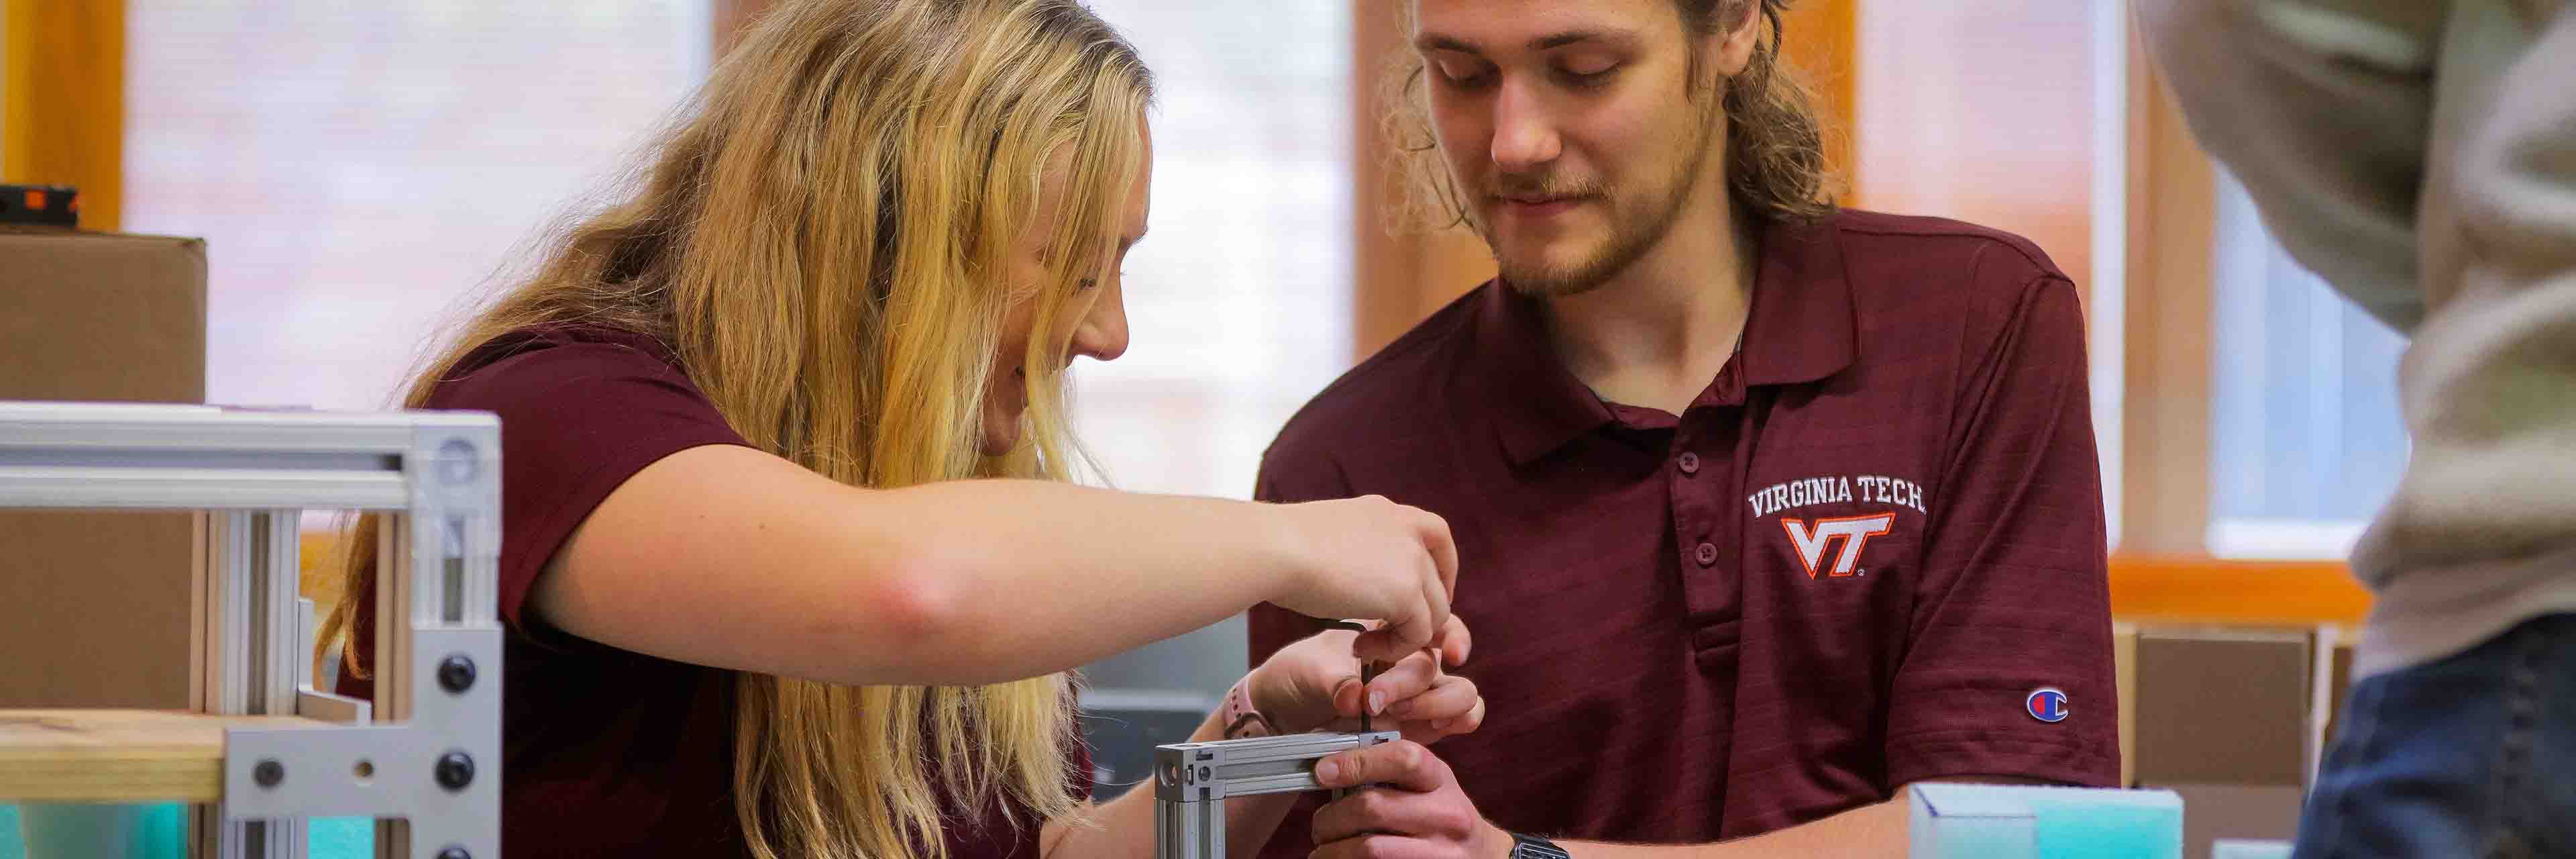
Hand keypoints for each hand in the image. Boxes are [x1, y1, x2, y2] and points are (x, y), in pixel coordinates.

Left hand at [1250, 616, 1482, 740]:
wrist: (1284, 714)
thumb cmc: (1297, 678)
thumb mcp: (1308, 671)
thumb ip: (1335, 683)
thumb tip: (1356, 701)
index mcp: (1391, 629)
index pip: (1439, 621)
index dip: (1453, 635)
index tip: (1448, 654)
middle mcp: (1412, 658)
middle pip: (1441, 663)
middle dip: (1413, 681)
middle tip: (1374, 698)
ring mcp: (1421, 693)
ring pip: (1462, 692)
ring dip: (1437, 703)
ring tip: (1398, 714)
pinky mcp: (1422, 724)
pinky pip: (1459, 720)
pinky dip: (1457, 722)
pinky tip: (1431, 728)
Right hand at [1267, 496, 1457, 662]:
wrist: (1276, 549)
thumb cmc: (1284, 544)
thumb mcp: (1334, 533)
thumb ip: (1361, 548)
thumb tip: (1362, 570)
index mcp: (1390, 512)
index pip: (1438, 537)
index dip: (1439, 571)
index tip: (1419, 596)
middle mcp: (1409, 529)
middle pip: (1439, 582)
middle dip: (1421, 613)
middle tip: (1386, 633)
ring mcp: (1412, 560)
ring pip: (1436, 613)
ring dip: (1403, 637)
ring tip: (1364, 645)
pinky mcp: (1407, 593)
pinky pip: (1418, 635)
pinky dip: (1393, 650)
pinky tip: (1358, 647)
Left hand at [1308, 740, 1509, 858]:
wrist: (1481, 856)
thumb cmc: (1441, 814)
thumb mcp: (1429, 784)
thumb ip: (1390, 770)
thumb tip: (1330, 767)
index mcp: (1440, 780)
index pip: (1403, 758)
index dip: (1357, 761)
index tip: (1323, 771)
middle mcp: (1446, 815)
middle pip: (1374, 807)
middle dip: (1332, 816)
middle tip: (1320, 825)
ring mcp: (1440, 852)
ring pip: (1369, 848)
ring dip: (1333, 850)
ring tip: (1324, 848)